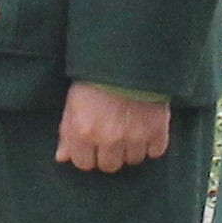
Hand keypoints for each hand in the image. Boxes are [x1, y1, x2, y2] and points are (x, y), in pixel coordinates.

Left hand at [56, 83, 171, 172]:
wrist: (129, 56)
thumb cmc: (96, 76)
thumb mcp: (74, 101)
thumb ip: (67, 132)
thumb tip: (63, 157)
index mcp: (85, 132)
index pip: (84, 164)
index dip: (87, 155)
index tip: (92, 145)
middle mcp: (109, 139)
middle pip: (109, 166)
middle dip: (109, 154)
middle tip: (112, 137)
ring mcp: (135, 136)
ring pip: (133, 160)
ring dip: (131, 149)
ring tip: (130, 130)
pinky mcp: (158, 130)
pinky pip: (156, 151)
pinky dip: (152, 144)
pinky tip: (147, 129)